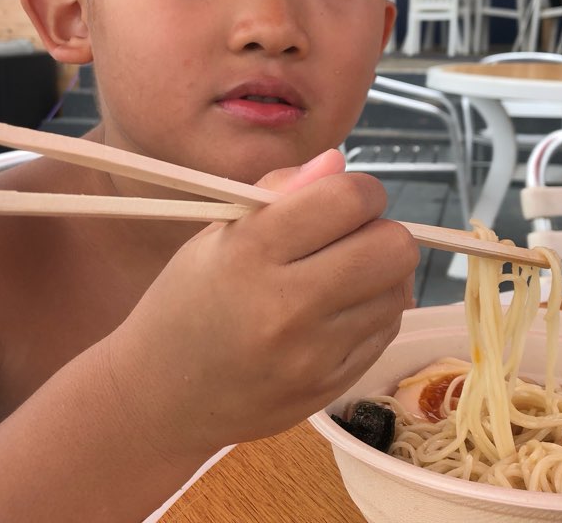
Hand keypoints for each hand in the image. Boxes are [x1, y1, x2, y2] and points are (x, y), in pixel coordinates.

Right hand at [111, 150, 418, 453]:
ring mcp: (313, 354)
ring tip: (340, 276)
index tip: (347, 197)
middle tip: (351, 237)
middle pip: (393, 246)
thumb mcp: (214, 235)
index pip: (348, 199)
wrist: (163, 400)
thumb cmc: (185, 305)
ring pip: (398, 288)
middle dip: (380, 230)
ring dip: (380, 273)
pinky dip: (373, 312)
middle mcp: (287, 304)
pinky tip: (337, 311)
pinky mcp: (331, 387)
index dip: (361, 189)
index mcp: (250, 252)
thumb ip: (278, 191)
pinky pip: (386, 329)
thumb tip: (338, 161)